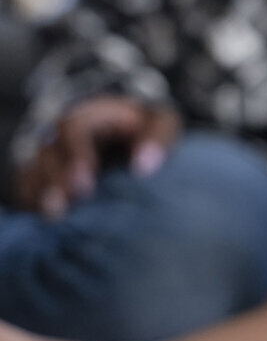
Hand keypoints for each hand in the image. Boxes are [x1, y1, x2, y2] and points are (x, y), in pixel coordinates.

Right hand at [16, 96, 180, 215]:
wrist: (140, 138)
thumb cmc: (150, 131)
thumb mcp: (162, 125)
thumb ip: (158, 139)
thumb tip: (144, 166)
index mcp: (91, 116)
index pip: (72, 128)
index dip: (76, 155)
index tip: (85, 183)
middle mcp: (64, 136)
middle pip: (47, 155)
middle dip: (54, 180)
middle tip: (63, 205)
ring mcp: (52, 159)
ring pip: (34, 174)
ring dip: (41, 196)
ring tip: (54, 216)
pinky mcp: (48, 181)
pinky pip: (30, 191)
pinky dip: (35, 206)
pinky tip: (50, 223)